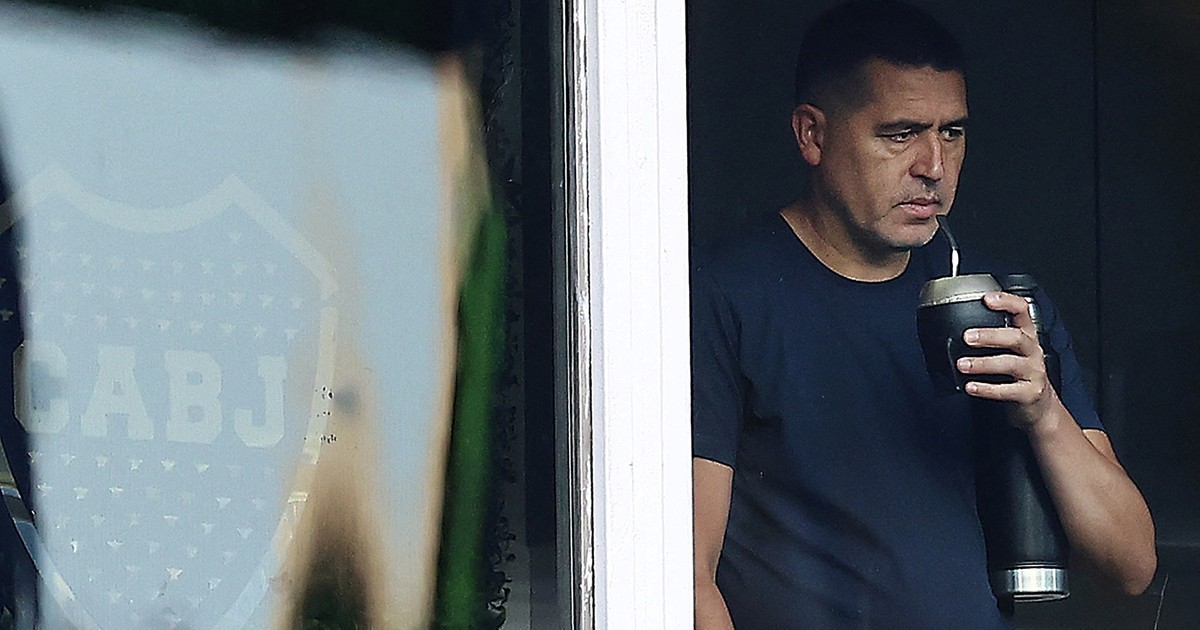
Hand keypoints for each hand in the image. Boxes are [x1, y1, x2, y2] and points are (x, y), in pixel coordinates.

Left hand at [955, 291, 1058, 429]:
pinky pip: (1007, 390)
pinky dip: (987, 388)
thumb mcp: (1009, 352)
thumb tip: (953, 332)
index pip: (1022, 311)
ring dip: (983, 363)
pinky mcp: (1030, 393)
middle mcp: (1032, 351)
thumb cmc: (1016, 375)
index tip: (986, 299)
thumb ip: (990, 340)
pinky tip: (970, 387)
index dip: (1007, 302)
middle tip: (967, 337)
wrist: (1037, 407)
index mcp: (1026, 335)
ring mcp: (1033, 372)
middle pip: (1016, 337)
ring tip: (962, 365)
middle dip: (990, 335)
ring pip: (1011, 363)